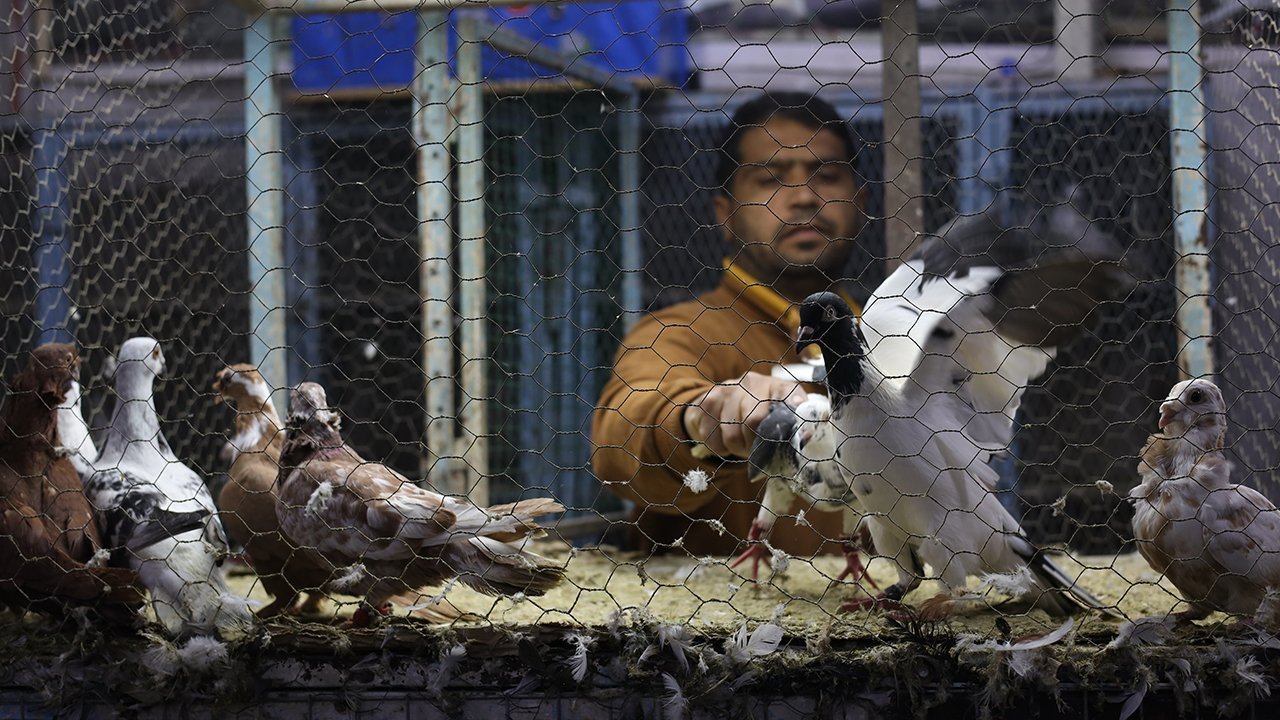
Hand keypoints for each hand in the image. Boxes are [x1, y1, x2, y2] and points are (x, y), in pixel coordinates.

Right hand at [684, 371, 807, 458]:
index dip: (792, 410)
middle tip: (758, 453)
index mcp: (777, 386)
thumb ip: (791, 428)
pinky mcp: (707, 400)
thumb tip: (803, 437)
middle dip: (755, 446)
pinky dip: (719, 448)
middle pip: (754, 421)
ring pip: (731, 434)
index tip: (798, 430)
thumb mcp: (779, 420)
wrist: (724, 406)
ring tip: (743, 446)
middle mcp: (753, 382)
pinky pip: (712, 437)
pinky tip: (725, 439)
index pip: (788, 395)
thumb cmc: (760, 419)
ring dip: (737, 449)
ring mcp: (728, 389)